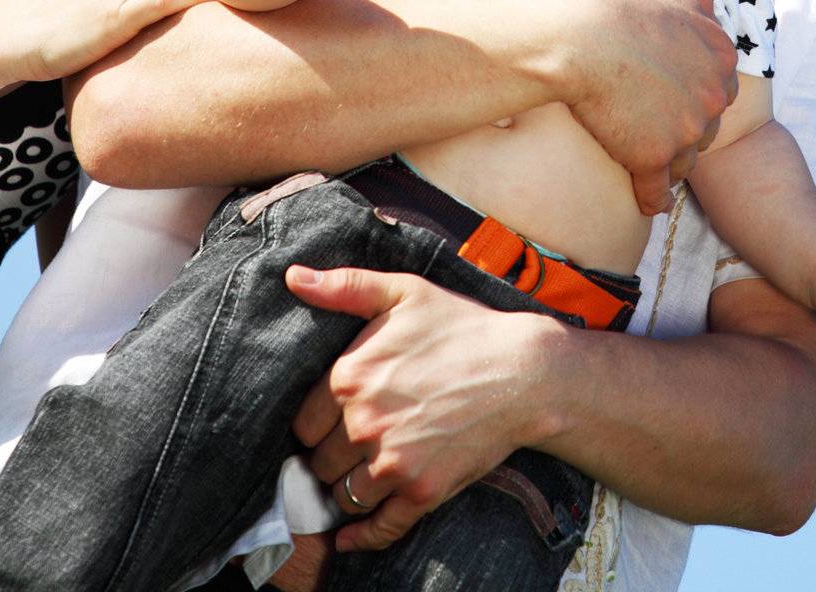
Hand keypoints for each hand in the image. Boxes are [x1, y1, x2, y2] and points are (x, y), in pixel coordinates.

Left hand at [286, 264, 559, 552]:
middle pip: (320, 463)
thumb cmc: (460, 327)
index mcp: (349, 377)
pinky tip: (349, 538)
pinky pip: (378, 528)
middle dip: (330, 457)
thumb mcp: (402, 292)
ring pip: (343, 496)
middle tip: (348, 449)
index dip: (315, 424)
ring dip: (347, 489)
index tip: (330, 422)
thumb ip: (343, 287)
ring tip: (359, 476)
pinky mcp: (422, 493)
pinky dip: (361, 537)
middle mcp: (363, 425)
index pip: (303, 423)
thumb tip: (292, 277)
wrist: (522, 371)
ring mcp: (393, 463)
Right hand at [552, 0, 739, 214]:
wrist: (578, 33)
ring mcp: (687, 127)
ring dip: (670, 163)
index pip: (718, 86)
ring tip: (649, 165)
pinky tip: (645, 201)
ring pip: (686, 160)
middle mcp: (713, 93)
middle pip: (707, 125)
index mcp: (720, 54)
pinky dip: (651, 196)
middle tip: (657, 129)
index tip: (671, 97)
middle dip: (686, 128)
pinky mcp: (655, 156)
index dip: (693, 92)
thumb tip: (705, 5)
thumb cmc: (614, 2)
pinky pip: (657, 189)